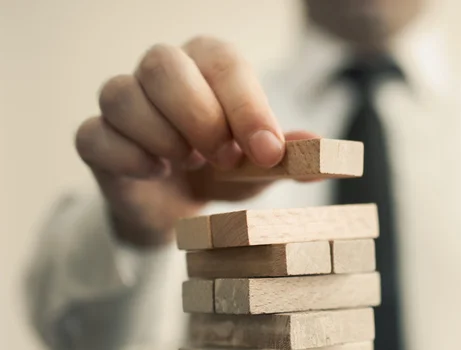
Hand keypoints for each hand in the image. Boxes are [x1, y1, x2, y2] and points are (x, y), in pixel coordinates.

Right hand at [75, 37, 313, 246]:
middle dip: (199, 116)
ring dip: (162, 137)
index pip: (223, 62)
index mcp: (206, 66)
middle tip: (223, 158)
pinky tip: (155, 172)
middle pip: (162, 64)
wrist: (178, 207)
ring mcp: (123, 102)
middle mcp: (161, 73)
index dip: (246, 105)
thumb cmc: (221, 172)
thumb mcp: (261, 166)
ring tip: (186, 163)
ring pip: (121, 94)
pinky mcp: (96, 138)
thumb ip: (291, 156)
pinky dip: (128, 158)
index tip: (267, 151)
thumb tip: (326, 152)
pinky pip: (93, 135)